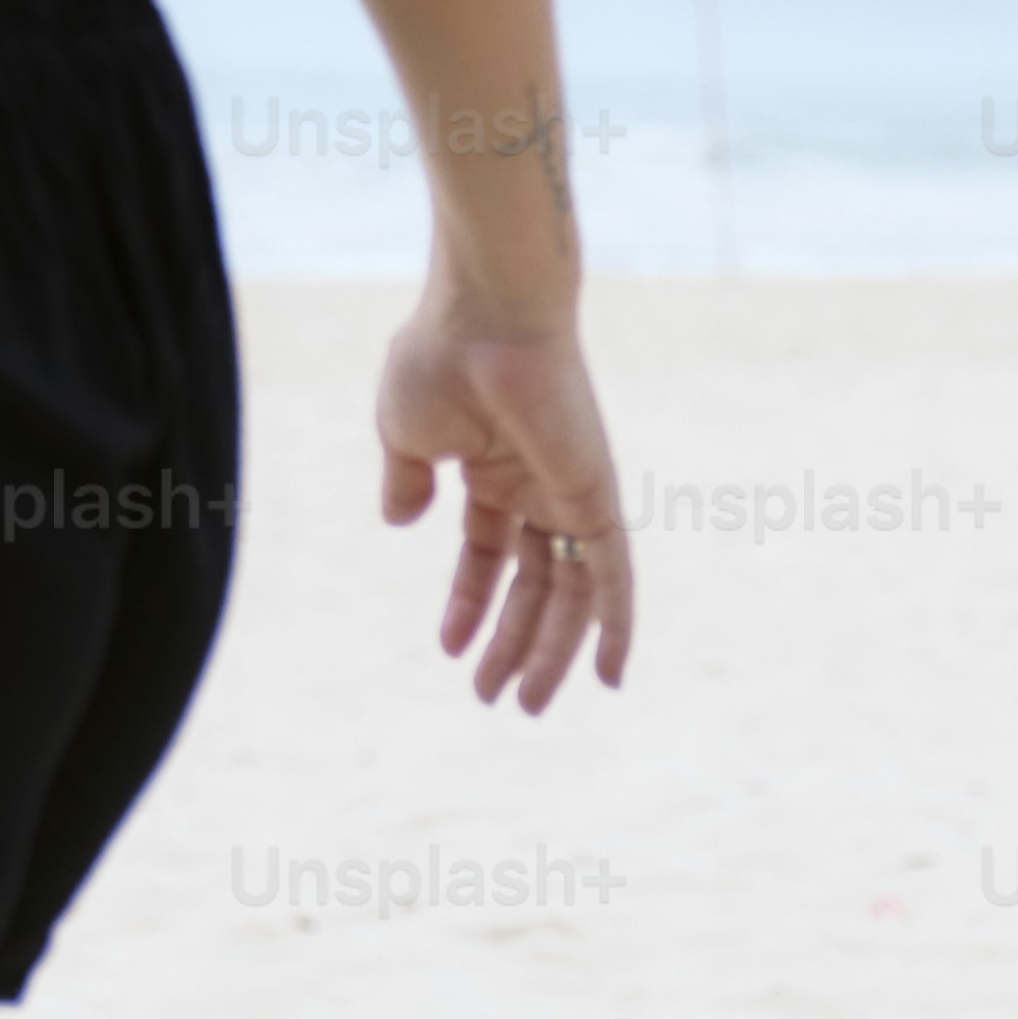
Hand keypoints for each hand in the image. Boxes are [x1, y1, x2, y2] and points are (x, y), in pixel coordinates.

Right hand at [374, 294, 628, 711]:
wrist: (485, 315)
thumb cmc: (441, 359)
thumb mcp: (404, 433)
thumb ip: (406, 480)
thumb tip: (400, 521)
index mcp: (493, 470)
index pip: (488, 554)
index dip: (469, 602)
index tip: (449, 649)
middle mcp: (538, 486)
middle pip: (534, 584)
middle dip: (512, 641)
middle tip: (492, 697)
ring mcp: (571, 494)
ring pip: (570, 594)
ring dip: (550, 651)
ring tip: (525, 703)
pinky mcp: (597, 498)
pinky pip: (615, 576)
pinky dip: (617, 626)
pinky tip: (610, 675)